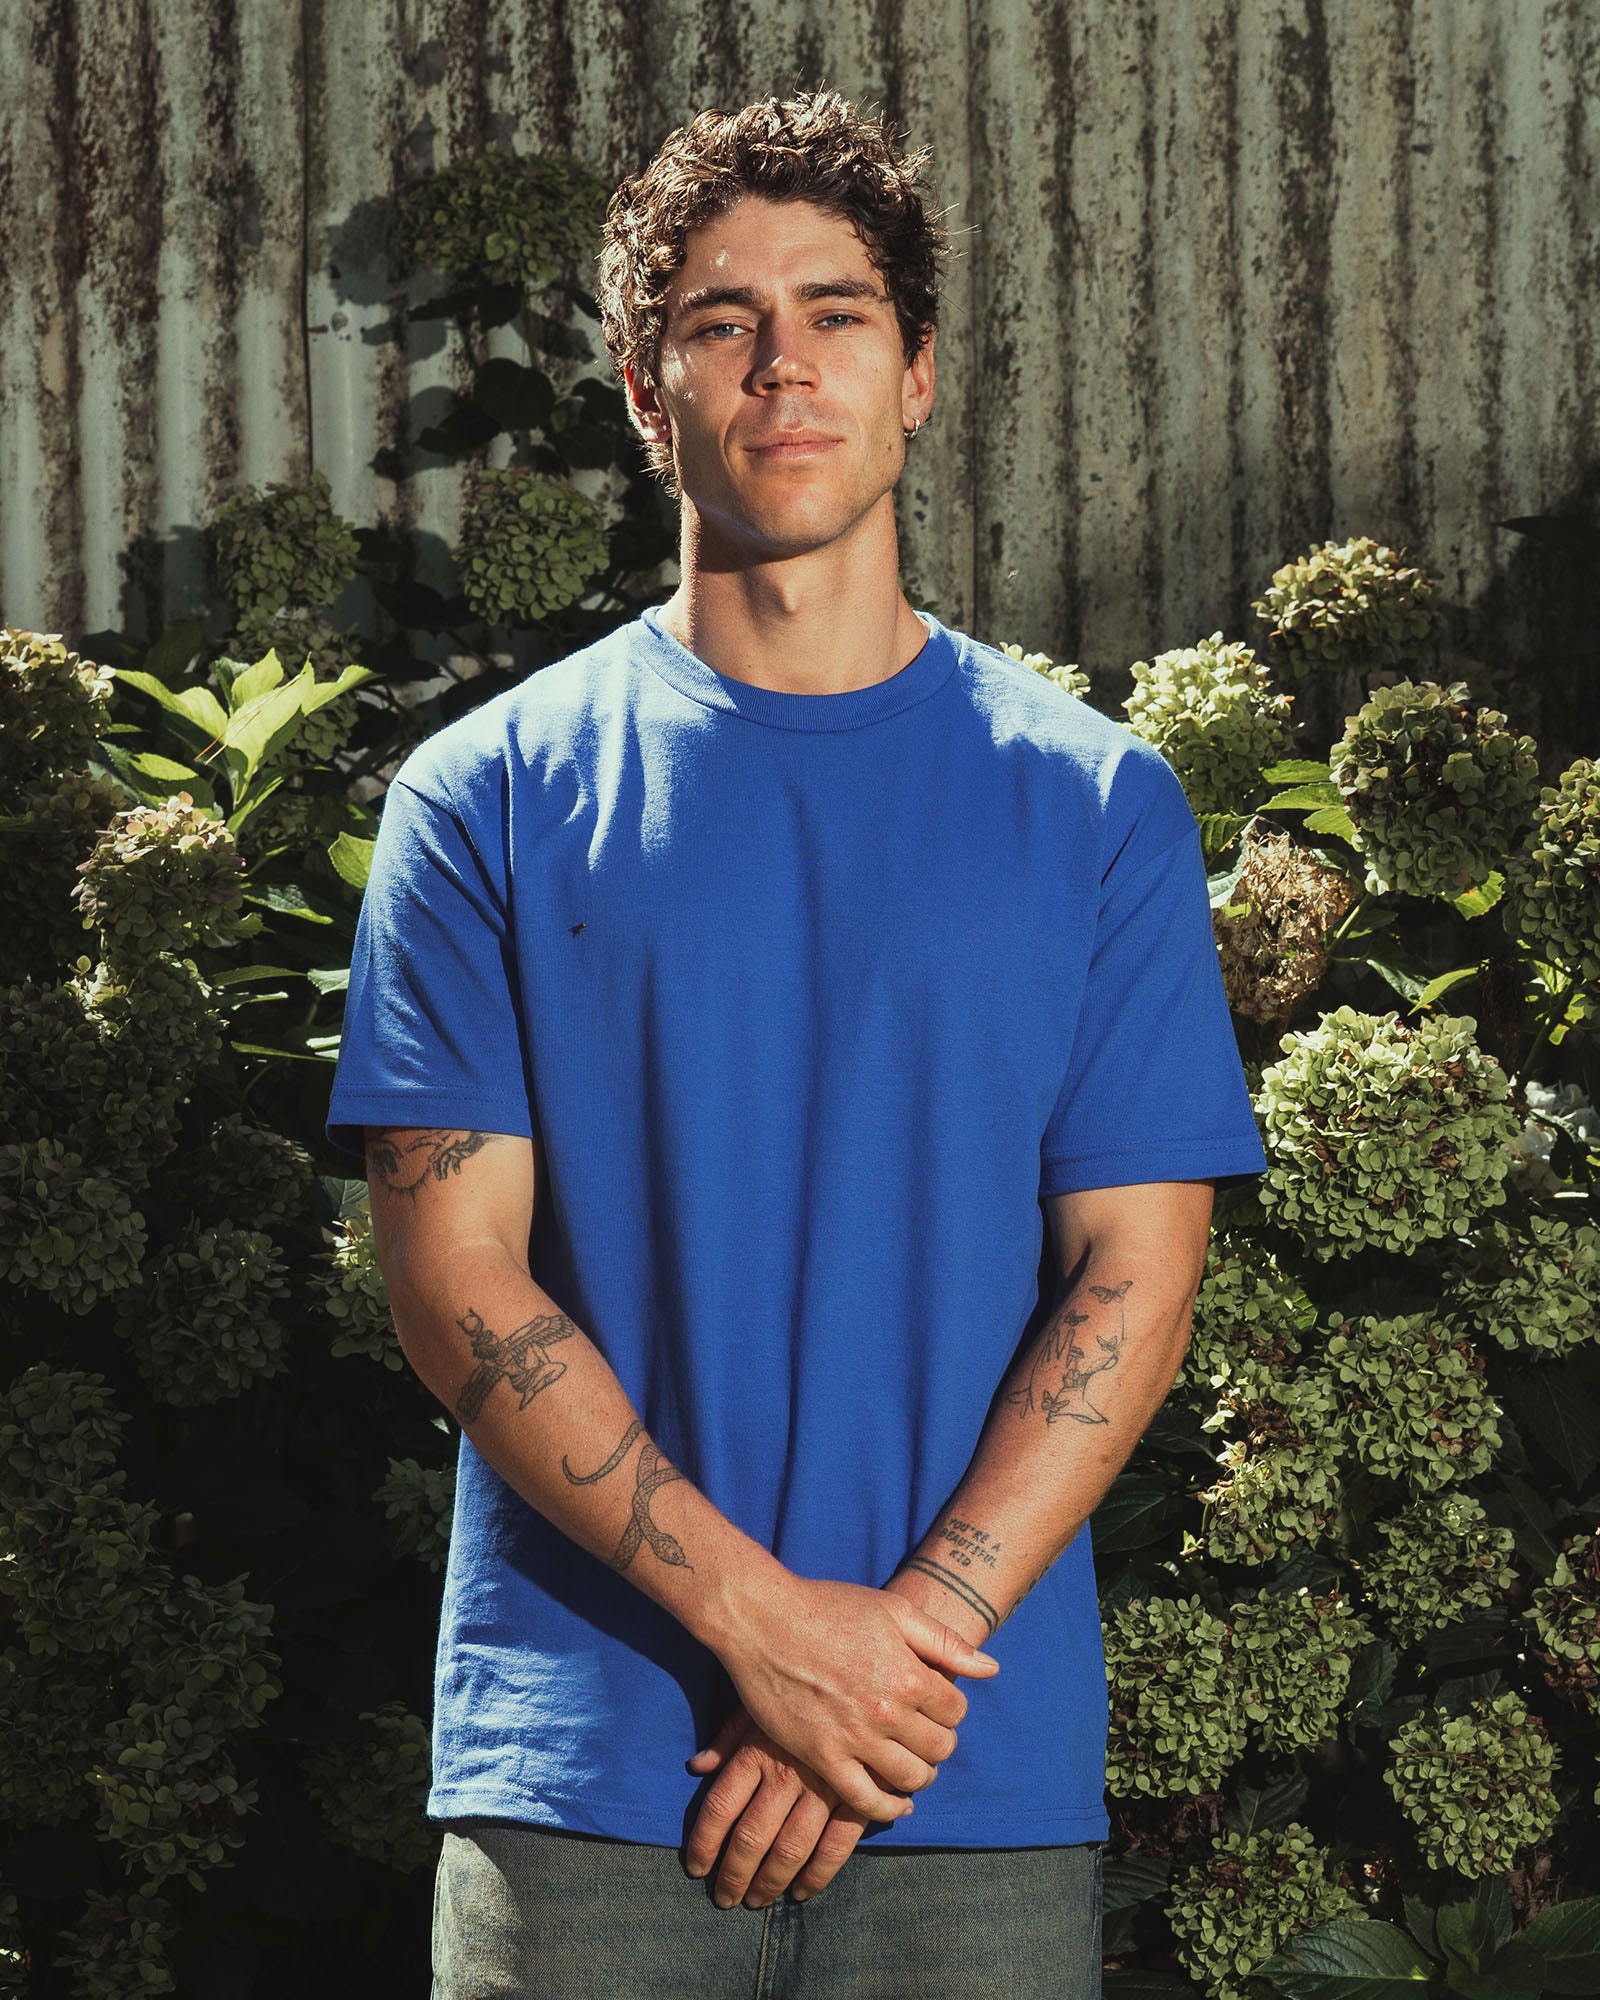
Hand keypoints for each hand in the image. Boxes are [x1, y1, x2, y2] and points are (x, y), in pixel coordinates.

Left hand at [684, 1705, 870, 1907]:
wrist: (859, 1674)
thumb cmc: (802, 1688)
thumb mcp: (759, 1701)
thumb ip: (728, 1737)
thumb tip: (696, 1766)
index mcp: (757, 1750)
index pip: (720, 1807)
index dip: (705, 1844)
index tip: (696, 1867)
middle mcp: (785, 1773)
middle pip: (751, 1837)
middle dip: (734, 1875)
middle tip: (724, 1898)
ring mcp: (823, 1787)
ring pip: (790, 1848)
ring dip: (770, 1882)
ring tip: (756, 1900)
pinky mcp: (857, 1795)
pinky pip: (835, 1846)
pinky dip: (818, 1875)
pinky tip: (802, 1891)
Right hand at [711, 1572, 997, 1822]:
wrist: (762, 1619)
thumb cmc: (828, 1607)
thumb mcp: (893, 1610)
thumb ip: (944, 1642)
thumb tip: (991, 1668)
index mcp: (908, 1673)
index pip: (956, 1711)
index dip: (950, 1709)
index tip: (935, 1707)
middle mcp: (887, 1711)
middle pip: (939, 1749)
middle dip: (938, 1744)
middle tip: (924, 1737)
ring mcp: (854, 1738)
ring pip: (910, 1779)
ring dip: (919, 1776)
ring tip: (911, 1766)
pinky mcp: (822, 1757)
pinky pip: (865, 1801)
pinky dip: (887, 1809)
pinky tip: (895, 1803)